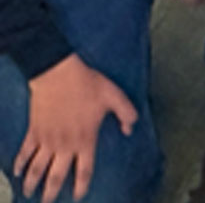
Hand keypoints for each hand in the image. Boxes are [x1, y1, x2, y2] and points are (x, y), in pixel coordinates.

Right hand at [15, 54, 137, 202]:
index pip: (84, 170)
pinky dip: (19, 164)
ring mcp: (46, 140)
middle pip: (55, 176)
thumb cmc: (87, 84)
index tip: (79, 197)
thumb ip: (125, 112)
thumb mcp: (113, 95)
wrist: (59, 74)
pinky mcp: (34, 131)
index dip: (81, 187)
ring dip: (31, 183)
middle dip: (51, 193)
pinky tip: (15, 173)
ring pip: (36, 169)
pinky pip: (24, 152)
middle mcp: (64, 145)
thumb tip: (130, 128)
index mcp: (85, 140)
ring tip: (28, 194)